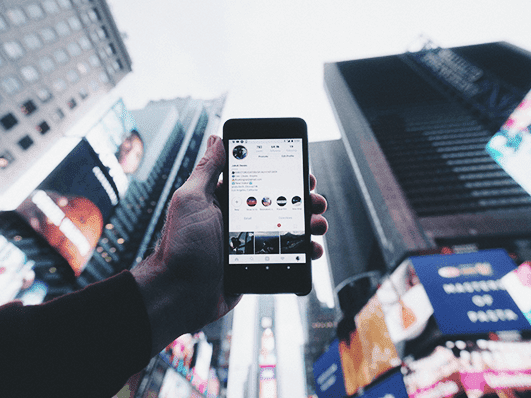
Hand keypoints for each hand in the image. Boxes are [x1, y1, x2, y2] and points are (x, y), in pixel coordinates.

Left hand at [132, 135, 327, 356]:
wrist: (180, 295)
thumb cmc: (180, 246)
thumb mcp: (192, 200)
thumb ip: (207, 170)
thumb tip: (217, 139)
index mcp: (224, 200)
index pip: (260, 180)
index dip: (283, 175)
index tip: (302, 172)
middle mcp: (239, 219)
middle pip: (279, 203)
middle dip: (302, 199)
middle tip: (315, 200)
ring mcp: (250, 242)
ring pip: (287, 229)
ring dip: (308, 223)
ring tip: (318, 224)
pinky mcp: (257, 264)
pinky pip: (286, 255)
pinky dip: (302, 252)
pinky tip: (312, 249)